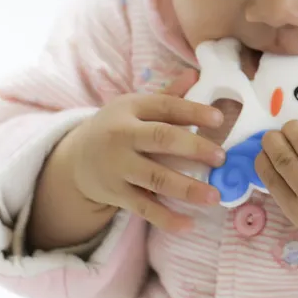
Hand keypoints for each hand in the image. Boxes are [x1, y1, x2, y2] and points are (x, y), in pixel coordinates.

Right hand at [60, 70, 225, 231]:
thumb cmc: (119, 127)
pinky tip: (189, 224)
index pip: (165, 106)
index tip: (219, 118)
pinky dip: (166, 218)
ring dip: (187, 188)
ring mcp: (118, 167)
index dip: (193, 111)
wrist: (76, 158)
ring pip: (155, 178)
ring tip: (214, 196)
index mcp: (131, 108)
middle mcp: (123, 135)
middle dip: (194, 148)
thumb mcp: (135, 106)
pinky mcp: (116, 194)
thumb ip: (168, 94)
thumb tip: (196, 73)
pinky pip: (144, 208)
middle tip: (221, 158)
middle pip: (161, 139)